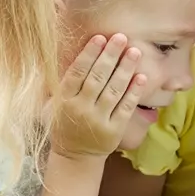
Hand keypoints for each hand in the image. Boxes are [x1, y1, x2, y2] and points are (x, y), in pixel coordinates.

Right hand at [51, 34, 145, 158]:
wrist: (75, 157)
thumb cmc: (64, 125)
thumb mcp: (52, 105)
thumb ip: (57, 83)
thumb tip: (59, 52)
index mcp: (64, 101)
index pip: (77, 73)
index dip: (89, 54)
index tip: (100, 37)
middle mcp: (81, 109)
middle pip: (97, 78)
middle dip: (110, 56)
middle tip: (121, 37)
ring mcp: (98, 120)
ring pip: (113, 91)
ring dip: (125, 69)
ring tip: (135, 52)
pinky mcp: (114, 130)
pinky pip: (126, 107)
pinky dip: (134, 92)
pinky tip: (142, 77)